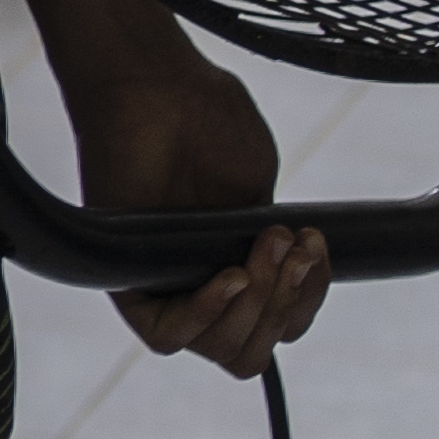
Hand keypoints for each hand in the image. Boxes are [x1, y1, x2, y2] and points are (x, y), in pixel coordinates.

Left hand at [74, 55, 327, 380]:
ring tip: (264, 247)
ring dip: (258, 304)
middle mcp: (199, 290)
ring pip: (219, 348)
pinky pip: (165, 336)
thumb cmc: (210, 125)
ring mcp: (163, 290)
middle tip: (290, 247)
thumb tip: (292, 292)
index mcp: (235, 273)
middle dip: (287, 305)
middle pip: (251, 350)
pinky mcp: (125, 283)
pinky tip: (230, 276)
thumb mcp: (263, 199)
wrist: (163, 88)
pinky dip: (207, 314)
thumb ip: (276, 253)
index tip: (314, 251)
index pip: (278, 326)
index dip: (305, 302)